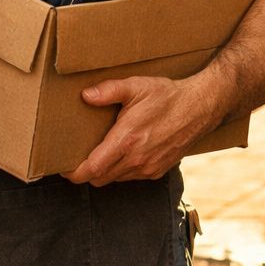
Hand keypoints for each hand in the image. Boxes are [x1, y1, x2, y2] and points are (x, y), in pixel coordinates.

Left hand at [64, 75, 219, 186]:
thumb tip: (85, 95)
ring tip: (98, 153)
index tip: (63, 168)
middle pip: (99, 178)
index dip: (74, 173)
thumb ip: (108, 90)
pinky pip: (131, 177)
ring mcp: (148, 168)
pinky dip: (121, 170)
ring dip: (104, 171)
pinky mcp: (157, 171)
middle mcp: (137, 159)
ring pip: (115, 179)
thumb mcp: (136, 86)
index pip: (92, 169)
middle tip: (76, 158)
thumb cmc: (167, 96)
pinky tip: (122, 153)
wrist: (200, 107)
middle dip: (85, 172)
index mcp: (127, 140)